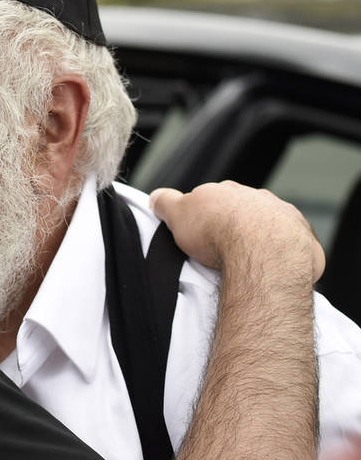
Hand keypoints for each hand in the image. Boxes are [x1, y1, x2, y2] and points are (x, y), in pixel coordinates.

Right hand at [150, 181, 324, 282]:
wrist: (262, 251)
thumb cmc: (219, 233)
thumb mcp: (177, 214)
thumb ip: (165, 202)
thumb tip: (156, 197)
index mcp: (226, 191)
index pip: (212, 199)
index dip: (203, 216)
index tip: (199, 232)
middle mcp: (257, 198)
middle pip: (241, 211)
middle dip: (233, 226)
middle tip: (220, 250)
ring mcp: (283, 216)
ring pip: (268, 226)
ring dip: (259, 240)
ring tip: (245, 262)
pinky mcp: (303, 238)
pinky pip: (291, 245)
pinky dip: (281, 255)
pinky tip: (269, 268)